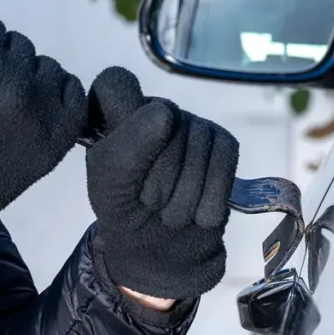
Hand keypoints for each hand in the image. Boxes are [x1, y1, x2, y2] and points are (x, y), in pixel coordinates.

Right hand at [0, 14, 86, 272]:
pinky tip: (40, 107)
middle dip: (0, 60)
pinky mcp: (59, 134)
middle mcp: (15, 79)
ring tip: (11, 100)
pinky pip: (75, 95)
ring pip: (48, 68)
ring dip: (30, 77)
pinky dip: (60, 96)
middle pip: (19, 46)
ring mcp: (42, 108)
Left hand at [86, 67, 238, 298]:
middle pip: (162, 127)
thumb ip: (125, 151)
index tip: (120, 156)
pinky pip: (224, 162)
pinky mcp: (223, 143)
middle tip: (149, 204)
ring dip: (183, 197)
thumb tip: (164, 113)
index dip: (120, 115)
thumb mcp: (109, 189)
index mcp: (117, 114)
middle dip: (156, 179)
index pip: (116, 83)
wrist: (164, 251)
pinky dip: (211, 198)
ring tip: (171, 215)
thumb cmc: (127, 212)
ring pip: (196, 147)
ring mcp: (192, 124)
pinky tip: (199, 215)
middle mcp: (156, 110)